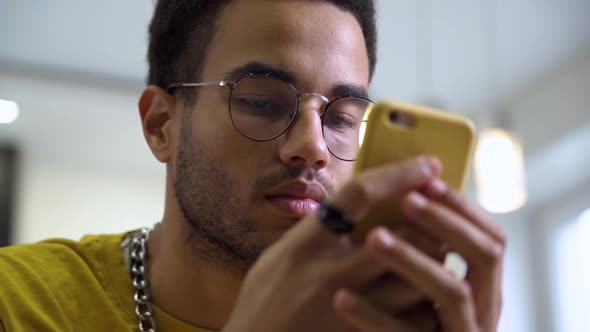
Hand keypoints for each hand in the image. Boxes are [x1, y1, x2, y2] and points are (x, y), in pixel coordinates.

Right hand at [222, 157, 443, 331]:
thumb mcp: (279, 257)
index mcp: (305, 244)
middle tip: (444, 219)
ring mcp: (346, 311)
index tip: (428, 164)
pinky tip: (422, 299)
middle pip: (403, 237)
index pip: (360, 193)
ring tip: (437, 257)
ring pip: (416, 280)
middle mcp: (327, 274)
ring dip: (433, 264)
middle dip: (432, 224)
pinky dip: (424, 305)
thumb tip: (355, 208)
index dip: (400, 173)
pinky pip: (412, 320)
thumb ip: (315, 233)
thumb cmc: (264, 303)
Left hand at [333, 180, 505, 331]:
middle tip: (407, 200)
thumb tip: (401, 196)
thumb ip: (424, 255)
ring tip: (373, 239)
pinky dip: (374, 315)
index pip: (493, 238)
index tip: (430, 179)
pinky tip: (342, 298)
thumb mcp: (425, 290)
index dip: (463, 207)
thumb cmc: (403, 323)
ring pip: (452, 291)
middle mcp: (486, 311)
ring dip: (414, 259)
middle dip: (446, 223)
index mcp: (485, 288)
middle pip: (485, 256)